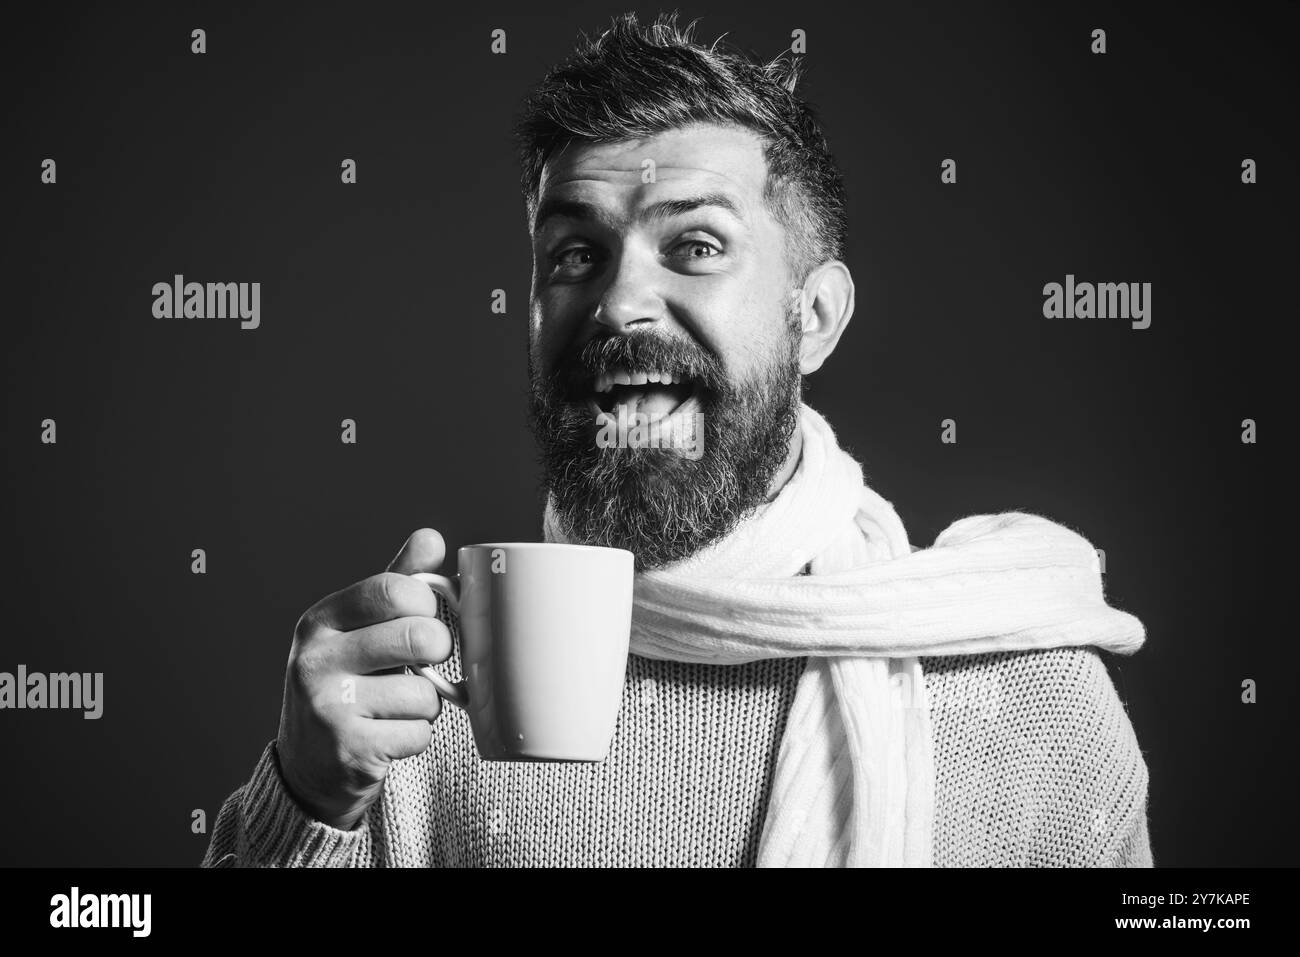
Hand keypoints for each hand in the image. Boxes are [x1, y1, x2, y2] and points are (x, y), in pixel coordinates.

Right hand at [275, 528, 452, 830]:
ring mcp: (327, 707)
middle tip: (427, 659)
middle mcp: (315, 660)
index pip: (393, 589)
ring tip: (399, 705)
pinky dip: (417, 736)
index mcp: (320, 621)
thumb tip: (431, 538)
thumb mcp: (360, 628)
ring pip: (425, 693)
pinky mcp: (348, 750)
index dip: (426, 603)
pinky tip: (390, 734)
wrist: (309, 765)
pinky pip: (419, 734)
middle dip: (438, 649)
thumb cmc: (347, 681)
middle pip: (417, 636)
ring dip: (427, 703)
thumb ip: (397, 583)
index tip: (425, 616)